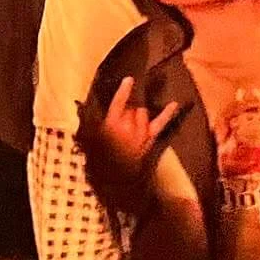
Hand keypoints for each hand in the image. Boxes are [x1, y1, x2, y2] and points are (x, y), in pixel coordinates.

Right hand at [78, 76, 180, 214]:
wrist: (119, 180)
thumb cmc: (101, 162)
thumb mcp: (89, 142)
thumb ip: (90, 125)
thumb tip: (85, 110)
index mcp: (111, 124)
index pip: (118, 102)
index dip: (124, 91)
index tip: (130, 79)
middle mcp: (129, 124)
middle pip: (132, 108)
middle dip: (127, 109)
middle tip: (120, 118)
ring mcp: (142, 131)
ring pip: (143, 113)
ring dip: (138, 114)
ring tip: (131, 121)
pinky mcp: (150, 138)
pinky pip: (160, 123)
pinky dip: (167, 113)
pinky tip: (174, 104)